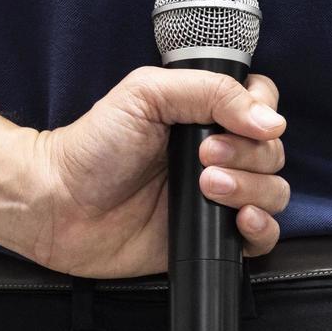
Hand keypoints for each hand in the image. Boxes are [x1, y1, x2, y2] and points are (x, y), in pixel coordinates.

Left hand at [16, 65, 289, 277]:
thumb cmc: (92, 147)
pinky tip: (239, 220)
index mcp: (203, 115)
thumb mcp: (146, 93)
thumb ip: (210, 91)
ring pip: (273, 192)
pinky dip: (262, 229)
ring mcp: (216, 197)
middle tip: (203, 158)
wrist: (58, 204)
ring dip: (252, 189)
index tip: (239, 123)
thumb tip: (269, 118)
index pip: (262, 106)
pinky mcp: (210, 238)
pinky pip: (261, 238)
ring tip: (210, 187)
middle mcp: (216, 154)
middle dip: (248, 155)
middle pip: (271, 152)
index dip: (261, 113)